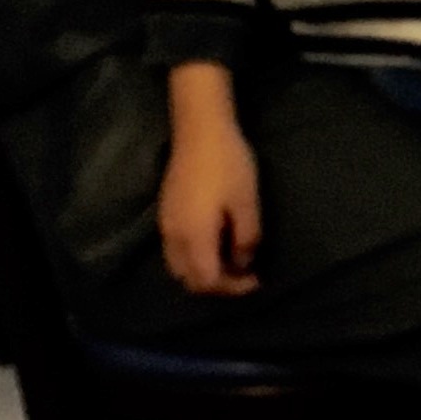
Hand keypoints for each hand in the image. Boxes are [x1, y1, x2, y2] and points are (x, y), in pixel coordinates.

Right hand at [157, 64, 261, 296]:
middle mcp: (173, 238)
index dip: (232, 289)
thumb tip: (242, 264)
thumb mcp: (247, 202)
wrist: (200, 131)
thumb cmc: (228, 165)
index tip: (255, 281)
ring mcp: (165, 227)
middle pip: (190, 280)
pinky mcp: (165, 215)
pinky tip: (215, 246)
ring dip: (204, 274)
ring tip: (231, 263)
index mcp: (194, 238)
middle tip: (244, 276)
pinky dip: (194, 260)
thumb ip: (246, 238)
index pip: (208, 282)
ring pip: (179, 268)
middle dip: (217, 285)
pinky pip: (175, 253)